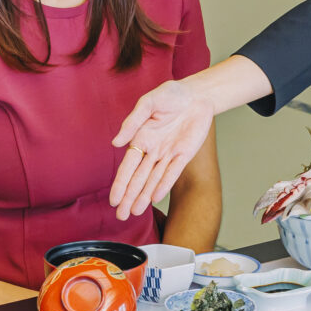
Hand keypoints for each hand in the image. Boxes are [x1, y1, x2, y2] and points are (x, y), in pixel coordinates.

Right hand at [109, 78, 215, 219]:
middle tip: (121, 216)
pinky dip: (164, 185)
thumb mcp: (148, 102)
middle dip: (129, 197)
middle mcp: (153, 149)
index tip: (114, 200)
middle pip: (138, 178)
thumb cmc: (171, 95)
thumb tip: (116, 143)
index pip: (128, 166)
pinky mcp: (184, 154)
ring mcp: (168, 154)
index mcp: (141, 138)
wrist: (197, 95)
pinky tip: (155, 198)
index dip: (120, 184)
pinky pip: (172, 173)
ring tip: (134, 213)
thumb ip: (132, 122)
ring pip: (153, 180)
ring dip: (143, 196)